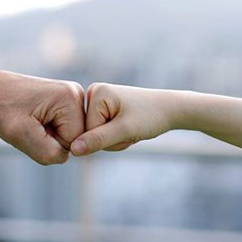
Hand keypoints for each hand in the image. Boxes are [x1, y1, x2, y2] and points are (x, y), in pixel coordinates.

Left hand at [0, 69, 84, 164]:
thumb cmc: (3, 110)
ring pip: (69, 136)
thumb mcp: (20, 135)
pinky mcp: (66, 101)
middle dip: (51, 140)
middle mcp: (76, 94)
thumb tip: (68, 156)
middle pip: (75, 139)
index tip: (32, 128)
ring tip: (32, 121)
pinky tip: (36, 119)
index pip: (74, 143)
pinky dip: (49, 130)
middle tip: (30, 125)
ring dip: (49, 136)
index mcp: (70, 98)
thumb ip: (49, 153)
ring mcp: (73, 96)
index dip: (50, 145)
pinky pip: (64, 129)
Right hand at [71, 83, 186, 155]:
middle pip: (88, 132)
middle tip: (129, 130)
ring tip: (130, 128)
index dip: (107, 138)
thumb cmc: (150, 117)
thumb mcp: (124, 130)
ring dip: (114, 139)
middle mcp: (93, 93)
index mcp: (96, 92)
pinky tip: (127, 128)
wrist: (169, 109)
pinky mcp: (103, 108)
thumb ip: (98, 140)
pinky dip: (115, 136)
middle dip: (110, 139)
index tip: (126, 128)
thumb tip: (73, 150)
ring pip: (95, 135)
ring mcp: (98, 101)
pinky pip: (100, 132)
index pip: (86, 130)